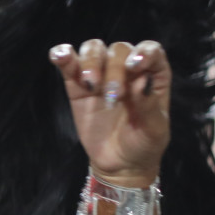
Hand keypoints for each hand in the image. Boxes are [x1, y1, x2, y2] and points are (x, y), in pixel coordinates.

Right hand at [50, 39, 170, 185]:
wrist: (120, 164)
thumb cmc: (144, 144)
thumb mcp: (154, 131)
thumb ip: (149, 106)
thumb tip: (142, 81)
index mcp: (153, 76)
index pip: (151, 51)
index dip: (144, 52)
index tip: (135, 66)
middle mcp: (128, 69)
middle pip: (119, 50)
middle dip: (115, 69)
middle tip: (114, 97)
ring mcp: (102, 75)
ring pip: (94, 50)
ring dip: (91, 62)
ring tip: (90, 86)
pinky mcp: (77, 85)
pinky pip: (69, 63)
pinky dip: (63, 55)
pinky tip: (60, 57)